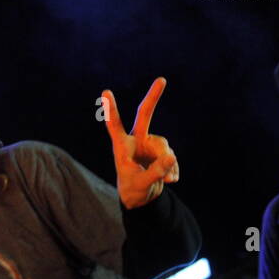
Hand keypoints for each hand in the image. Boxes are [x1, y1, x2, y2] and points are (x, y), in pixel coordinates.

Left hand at [102, 77, 180, 208]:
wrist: (142, 198)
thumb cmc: (133, 190)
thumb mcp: (142, 185)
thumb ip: (155, 172)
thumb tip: (172, 156)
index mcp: (122, 147)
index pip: (115, 126)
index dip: (111, 110)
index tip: (105, 92)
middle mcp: (137, 140)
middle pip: (145, 116)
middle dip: (153, 97)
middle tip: (162, 79)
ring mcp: (150, 144)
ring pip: (165, 147)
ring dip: (167, 165)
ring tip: (162, 180)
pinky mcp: (163, 152)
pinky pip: (173, 158)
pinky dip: (172, 171)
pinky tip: (168, 180)